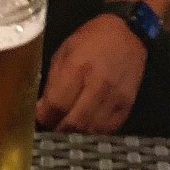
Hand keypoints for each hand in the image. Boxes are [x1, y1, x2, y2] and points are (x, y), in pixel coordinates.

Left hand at [36, 14, 146, 133]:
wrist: (129, 34)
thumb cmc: (91, 41)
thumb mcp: (65, 52)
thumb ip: (53, 82)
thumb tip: (42, 108)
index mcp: (77, 68)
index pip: (56, 105)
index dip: (45, 117)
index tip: (40, 118)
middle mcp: (97, 85)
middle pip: (74, 123)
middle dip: (59, 129)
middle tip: (53, 128)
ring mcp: (114, 98)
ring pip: (91, 131)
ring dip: (76, 135)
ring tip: (68, 130)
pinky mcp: (126, 106)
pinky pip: (107, 130)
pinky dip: (94, 133)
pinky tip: (86, 128)